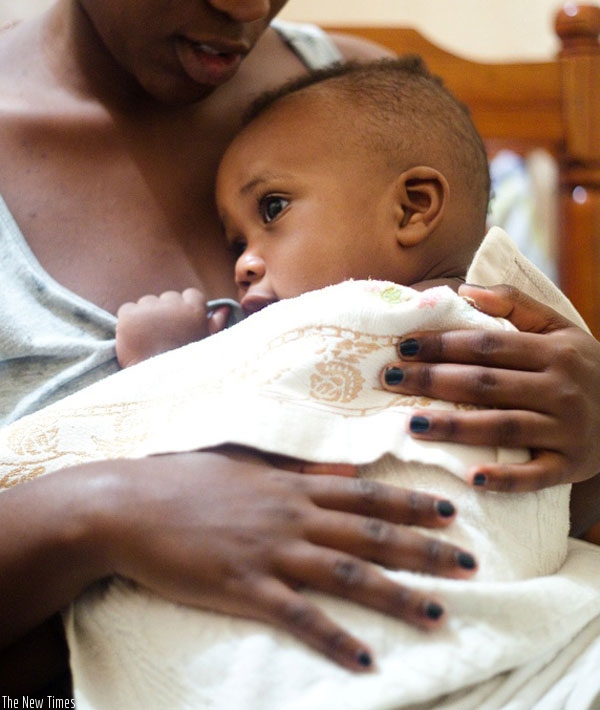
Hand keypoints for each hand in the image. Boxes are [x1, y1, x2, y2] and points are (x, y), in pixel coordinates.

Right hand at [105, 449, 476, 671]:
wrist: (130, 506)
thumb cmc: (184, 480)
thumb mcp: (244, 463)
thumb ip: (295, 466)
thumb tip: (340, 470)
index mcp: (291, 486)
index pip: (365, 496)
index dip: (410, 506)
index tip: (450, 516)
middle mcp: (291, 517)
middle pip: (370, 535)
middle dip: (424, 550)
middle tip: (469, 565)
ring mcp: (270, 552)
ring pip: (347, 576)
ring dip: (397, 597)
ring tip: (440, 614)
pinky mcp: (244, 588)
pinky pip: (299, 618)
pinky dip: (335, 640)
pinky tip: (366, 661)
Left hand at [116, 288, 229, 366]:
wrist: (157, 385)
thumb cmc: (186, 368)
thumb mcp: (206, 347)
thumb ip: (216, 325)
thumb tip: (224, 308)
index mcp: (195, 310)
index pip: (191, 295)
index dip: (186, 308)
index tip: (182, 324)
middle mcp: (173, 305)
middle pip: (167, 298)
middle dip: (165, 312)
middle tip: (163, 335)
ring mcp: (149, 309)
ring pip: (146, 303)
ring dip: (146, 316)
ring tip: (148, 339)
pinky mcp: (129, 316)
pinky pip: (127, 310)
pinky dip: (128, 322)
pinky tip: (134, 339)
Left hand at [380, 284, 599, 493]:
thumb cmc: (580, 366)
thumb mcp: (559, 327)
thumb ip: (515, 304)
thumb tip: (464, 289)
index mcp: (554, 351)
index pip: (487, 345)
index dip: (442, 345)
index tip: (403, 346)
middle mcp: (561, 389)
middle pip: (486, 384)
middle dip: (432, 380)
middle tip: (389, 379)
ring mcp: (567, 430)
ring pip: (503, 427)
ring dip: (456, 427)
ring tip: (413, 423)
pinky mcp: (571, 466)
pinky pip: (535, 475)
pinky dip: (505, 479)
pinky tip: (471, 478)